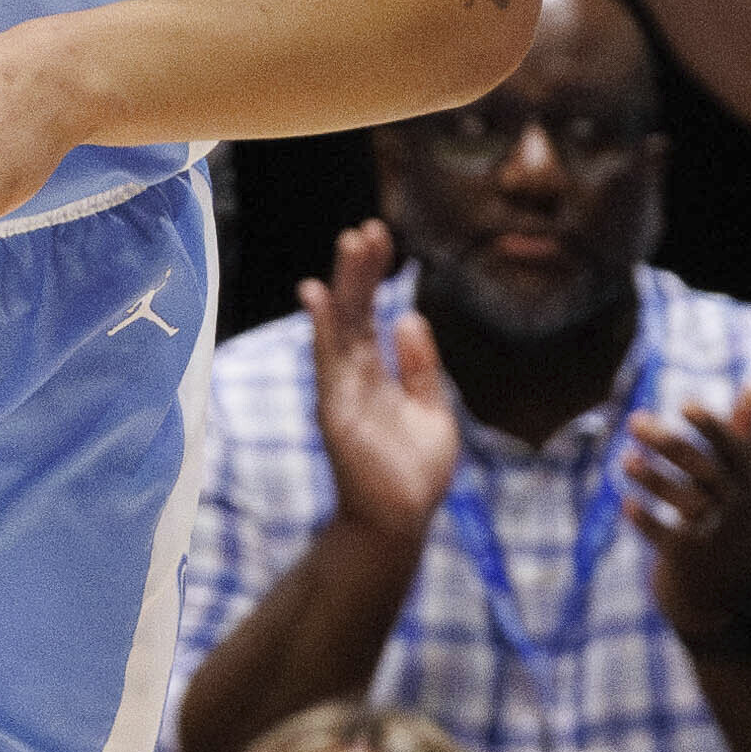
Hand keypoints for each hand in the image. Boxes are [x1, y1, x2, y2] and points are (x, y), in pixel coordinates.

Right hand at [302, 222, 459, 534]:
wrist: (400, 522)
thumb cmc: (413, 473)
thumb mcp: (432, 410)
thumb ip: (420, 367)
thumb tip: (410, 317)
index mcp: (377, 374)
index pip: (372, 314)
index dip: (375, 276)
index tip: (381, 237)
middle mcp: (354, 376)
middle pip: (354, 312)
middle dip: (360, 270)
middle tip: (366, 229)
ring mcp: (342, 391)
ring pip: (341, 327)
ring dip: (344, 285)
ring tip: (350, 243)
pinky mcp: (336, 411)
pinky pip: (328, 363)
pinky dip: (323, 328)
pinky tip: (318, 294)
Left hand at [625, 388, 750, 651]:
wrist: (728, 588)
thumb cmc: (733, 517)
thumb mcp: (746, 479)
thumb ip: (745, 432)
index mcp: (750, 482)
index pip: (734, 450)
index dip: (711, 428)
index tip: (685, 406)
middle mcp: (736, 507)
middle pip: (703, 471)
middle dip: (668, 444)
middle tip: (634, 421)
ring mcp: (714, 534)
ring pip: (683, 502)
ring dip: (651, 479)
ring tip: (624, 458)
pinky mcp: (688, 558)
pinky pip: (665, 537)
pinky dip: (645, 519)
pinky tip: (625, 502)